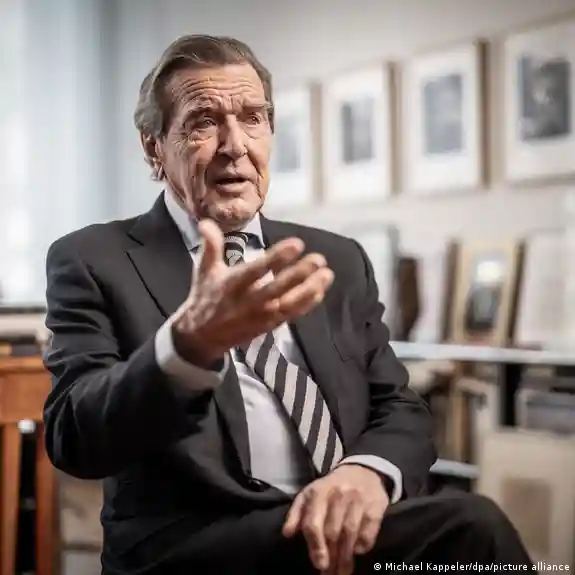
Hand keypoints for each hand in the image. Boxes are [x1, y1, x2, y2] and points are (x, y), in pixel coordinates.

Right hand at [171, 219, 333, 366]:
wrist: (202, 337)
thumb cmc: (206, 297)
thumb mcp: (204, 270)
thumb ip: (210, 245)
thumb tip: (206, 222)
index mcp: (232, 285)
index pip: (257, 270)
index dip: (277, 258)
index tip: (297, 244)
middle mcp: (247, 301)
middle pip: (277, 288)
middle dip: (299, 274)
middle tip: (319, 259)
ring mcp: (260, 315)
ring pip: (288, 304)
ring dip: (310, 290)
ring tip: (327, 274)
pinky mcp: (269, 325)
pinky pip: (291, 315)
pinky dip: (307, 304)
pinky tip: (320, 290)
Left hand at [282, 465, 388, 574]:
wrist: (362, 471)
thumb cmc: (331, 487)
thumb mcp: (310, 493)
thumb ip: (296, 513)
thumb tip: (287, 534)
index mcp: (318, 492)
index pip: (313, 523)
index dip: (315, 546)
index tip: (318, 564)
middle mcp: (338, 495)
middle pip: (332, 532)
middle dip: (331, 556)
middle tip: (329, 574)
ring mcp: (358, 500)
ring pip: (350, 534)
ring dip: (345, 557)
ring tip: (342, 571)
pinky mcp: (376, 507)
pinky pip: (369, 532)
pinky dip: (363, 545)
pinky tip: (357, 552)